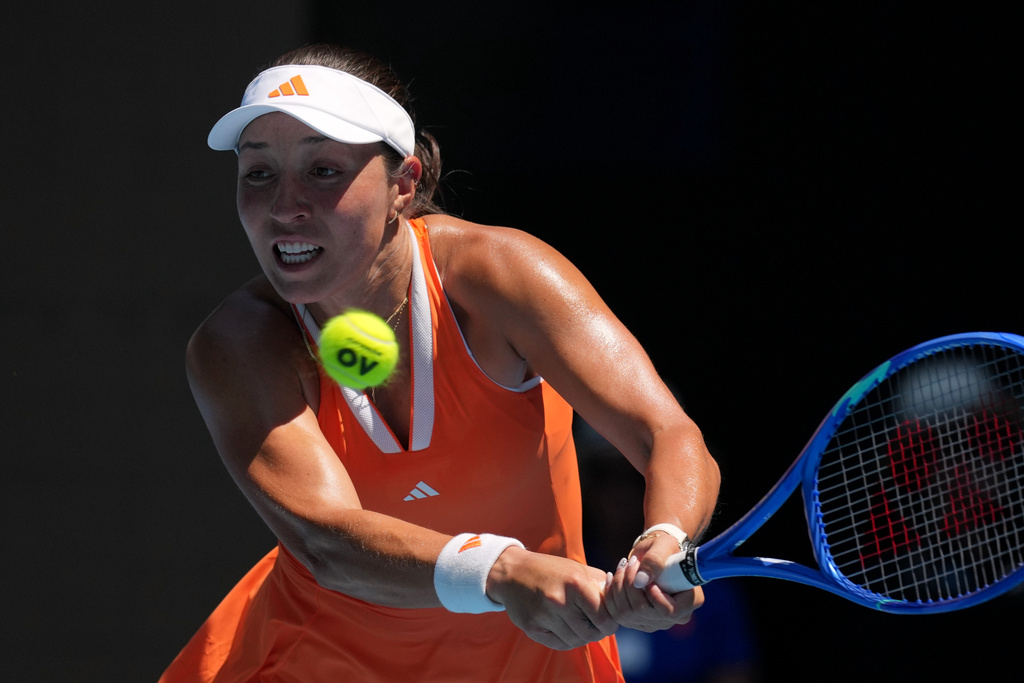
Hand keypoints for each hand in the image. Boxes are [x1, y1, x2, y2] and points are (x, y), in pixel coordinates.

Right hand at [486, 546, 617, 649]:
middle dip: (597, 631)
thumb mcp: (578, 569)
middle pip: (591, 633)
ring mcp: (544, 616)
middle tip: (596, 624)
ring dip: (582, 636)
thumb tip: (621, 602)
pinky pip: (559, 645)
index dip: (611, 622)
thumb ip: (601, 585)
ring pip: (576, 641)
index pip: (604, 618)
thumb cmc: (551, 570)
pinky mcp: (532, 628)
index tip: (609, 620)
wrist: (512, 572)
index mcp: (575, 584)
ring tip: (579, 624)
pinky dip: (567, 640)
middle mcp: (559, 601)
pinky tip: (565, 627)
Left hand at [603, 533, 703, 631]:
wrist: (654, 554)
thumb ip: (654, 562)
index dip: (653, 596)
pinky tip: (612, 577)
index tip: (645, 575)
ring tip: (622, 566)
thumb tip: (639, 582)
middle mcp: (675, 617)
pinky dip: (611, 595)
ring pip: (627, 614)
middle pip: (643, 612)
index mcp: (691, 600)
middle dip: (630, 585)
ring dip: (618, 588)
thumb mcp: (663, 547)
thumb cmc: (664, 547)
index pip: (669, 611)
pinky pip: (617, 615)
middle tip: (629, 562)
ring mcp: (656, 622)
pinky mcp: (638, 621)